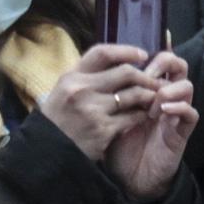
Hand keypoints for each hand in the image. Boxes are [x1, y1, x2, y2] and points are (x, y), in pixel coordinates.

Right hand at [36, 44, 158, 159]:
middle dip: (145, 76)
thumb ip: (86, 77)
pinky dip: (141, 115)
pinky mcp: (103, 130)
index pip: (102, 53)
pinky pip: (132, 117)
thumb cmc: (59, 120)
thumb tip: (117, 63)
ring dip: (148, 96)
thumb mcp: (64, 91)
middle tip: (156, 81)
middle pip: (125, 73)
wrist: (48, 152)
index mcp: (72, 77)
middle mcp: (82, 90)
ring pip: (133, 94)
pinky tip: (144, 115)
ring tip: (153, 98)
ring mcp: (93, 110)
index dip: (126, 51)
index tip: (142, 55)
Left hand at [104, 49, 198, 201]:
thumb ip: (108, 93)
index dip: (161, 45)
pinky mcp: (181, 132)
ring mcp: (175, 114)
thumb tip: (94, 67)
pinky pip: (191, 113)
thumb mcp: (108, 114)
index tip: (156, 35)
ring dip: (168, 88)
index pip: (158, 60)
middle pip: (177, 65)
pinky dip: (179, 107)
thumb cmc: (119, 145)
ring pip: (187, 86)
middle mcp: (165, 97)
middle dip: (163, 62)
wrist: (129, 179)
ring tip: (151, 100)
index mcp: (148, 89)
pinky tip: (162, 111)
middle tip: (145, 72)